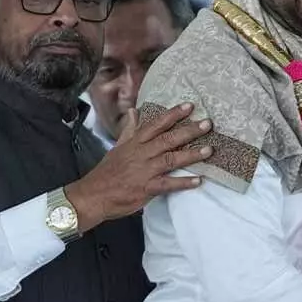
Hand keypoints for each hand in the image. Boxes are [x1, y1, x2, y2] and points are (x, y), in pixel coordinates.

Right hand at [66, 103, 212, 231]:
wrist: (92, 195)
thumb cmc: (107, 172)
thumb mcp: (117, 147)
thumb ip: (129, 129)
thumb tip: (134, 111)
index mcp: (135, 143)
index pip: (156, 125)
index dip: (173, 115)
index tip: (190, 106)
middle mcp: (141, 154)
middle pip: (167, 139)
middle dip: (188, 131)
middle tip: (208, 124)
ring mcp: (144, 171)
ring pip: (170, 159)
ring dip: (190, 155)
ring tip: (208, 150)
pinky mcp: (146, 189)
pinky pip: (167, 184)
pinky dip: (182, 183)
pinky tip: (198, 180)